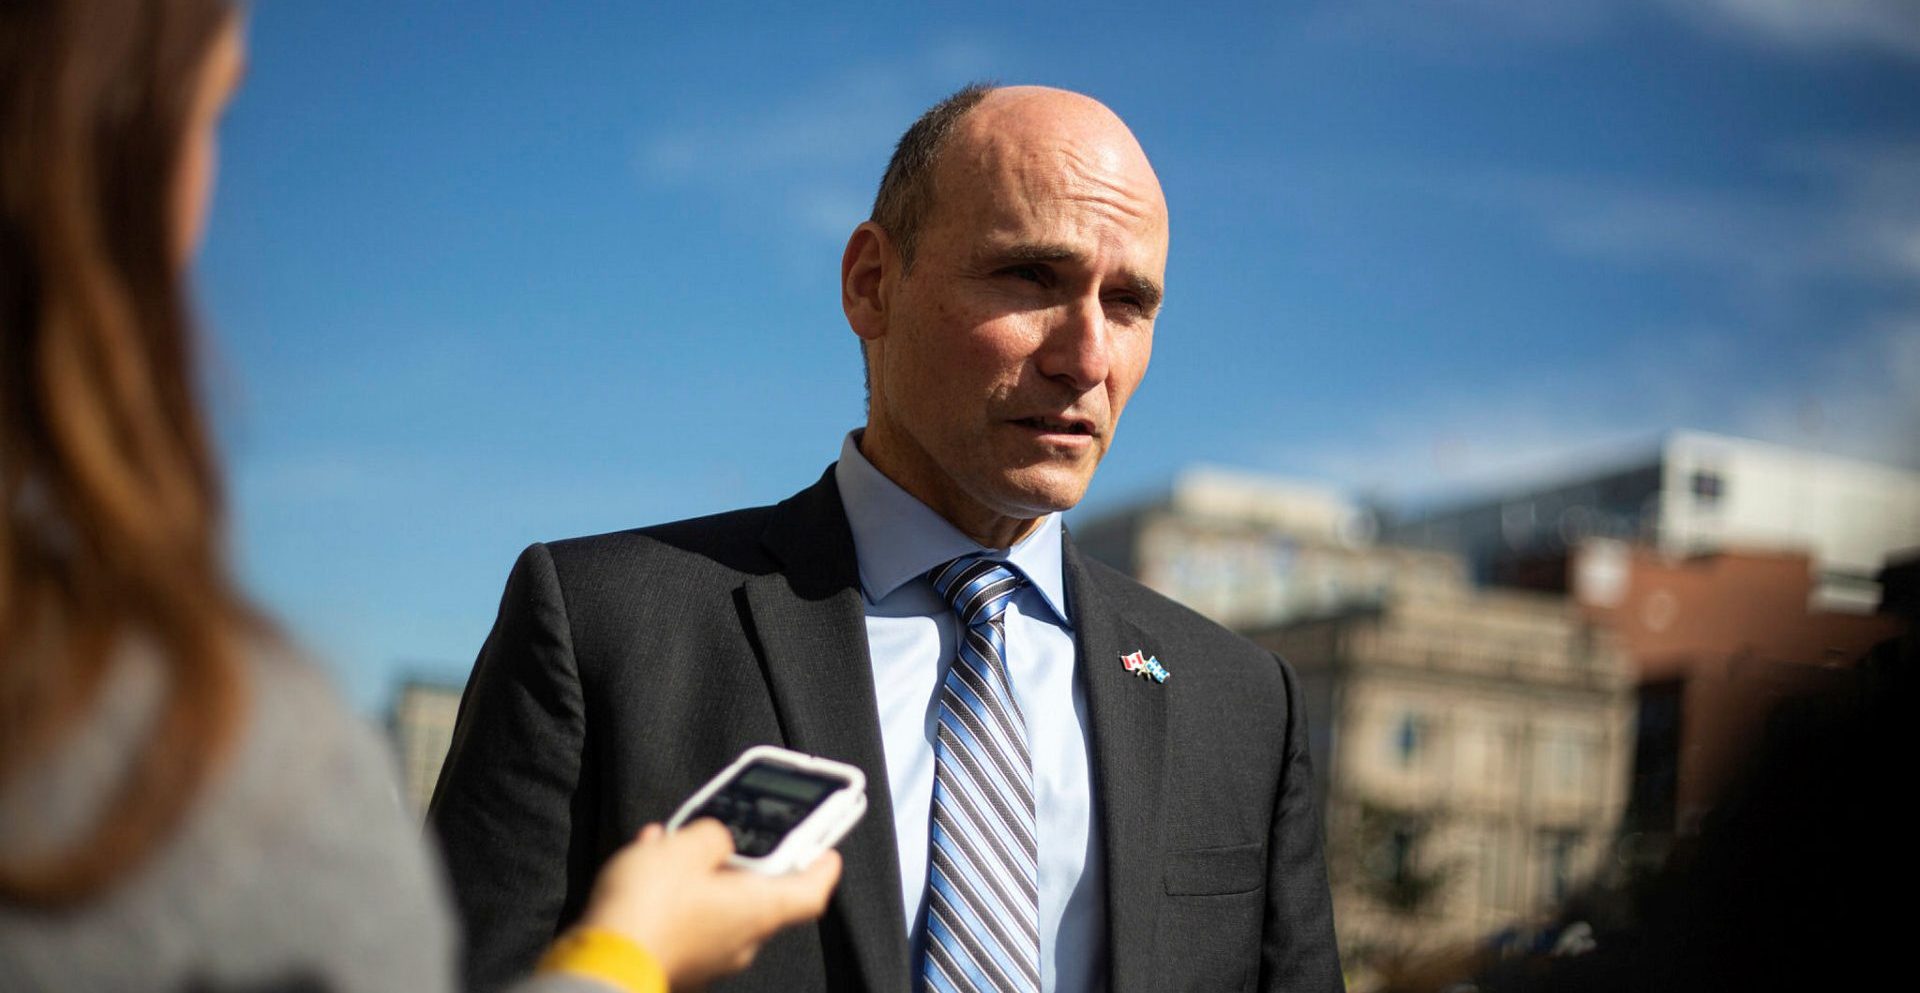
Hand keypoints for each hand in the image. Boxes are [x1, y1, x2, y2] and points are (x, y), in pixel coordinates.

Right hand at [573, 819, 841, 988]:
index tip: (827, 847)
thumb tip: (716, 840)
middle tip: (736, 829)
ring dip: (702, 870)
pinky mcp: (678, 962)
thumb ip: (713, 835)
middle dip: (745, 858)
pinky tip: (649, 861)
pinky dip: (676, 891)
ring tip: (675, 838)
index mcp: (759, 910)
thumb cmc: (650, 908)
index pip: (811, 891)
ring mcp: (710, 957)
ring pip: (717, 902)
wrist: (599, 967)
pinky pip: (687, 918)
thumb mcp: (687, 846)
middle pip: (761, 893)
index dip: (822, 865)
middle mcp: (742, 940)